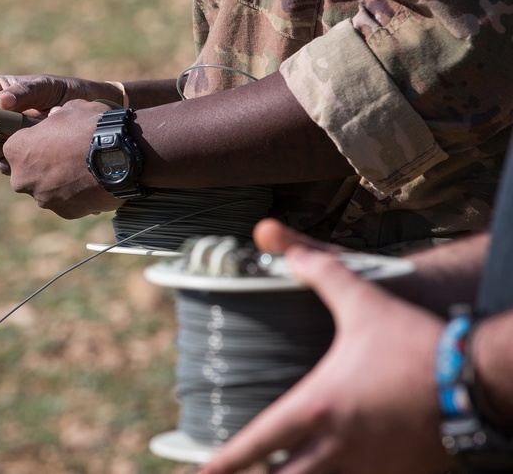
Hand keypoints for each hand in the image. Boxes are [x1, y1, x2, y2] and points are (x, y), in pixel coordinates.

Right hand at [0, 75, 122, 168]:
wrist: (90, 114)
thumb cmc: (66, 93)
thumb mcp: (46, 87)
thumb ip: (24, 92)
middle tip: (0, 135)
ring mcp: (2, 141)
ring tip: (23, 142)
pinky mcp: (15, 158)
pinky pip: (3, 165)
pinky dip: (13, 163)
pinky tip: (32, 156)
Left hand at [1, 99, 120, 218]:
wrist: (119, 155)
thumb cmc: (90, 126)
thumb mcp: (70, 109)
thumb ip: (56, 117)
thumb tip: (56, 118)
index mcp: (16, 149)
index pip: (13, 147)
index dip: (31, 143)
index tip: (46, 140)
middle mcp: (22, 178)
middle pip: (27, 172)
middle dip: (42, 166)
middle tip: (65, 155)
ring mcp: (42, 197)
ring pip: (46, 189)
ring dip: (59, 181)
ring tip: (83, 169)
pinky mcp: (63, 212)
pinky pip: (66, 201)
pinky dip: (75, 194)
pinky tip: (92, 182)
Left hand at [199, 219, 454, 473]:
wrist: (479, 377)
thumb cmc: (414, 340)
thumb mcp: (361, 298)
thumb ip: (315, 267)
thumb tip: (269, 232)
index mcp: (317, 407)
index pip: (258, 444)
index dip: (226, 461)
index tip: (203, 470)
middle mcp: (337, 446)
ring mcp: (370, 468)